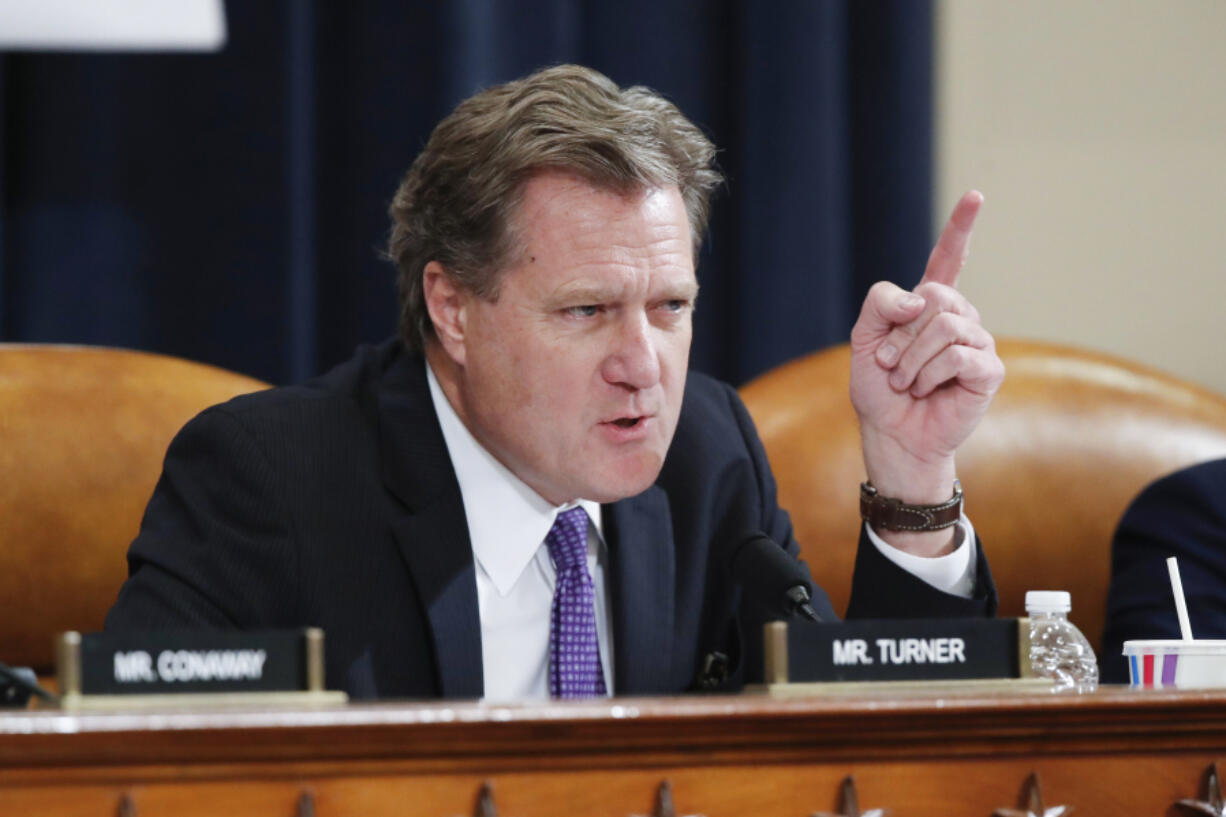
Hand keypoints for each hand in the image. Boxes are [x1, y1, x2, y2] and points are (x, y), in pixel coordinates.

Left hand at [848, 191, 1003, 552]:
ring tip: (905, 381)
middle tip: (890, 365)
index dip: (961, 227)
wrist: (890, 433)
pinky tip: (925, 390)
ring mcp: (977, 342)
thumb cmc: (878, 388)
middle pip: (935, 296)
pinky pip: (959, 354)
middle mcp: (958, 318)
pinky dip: (930, 373)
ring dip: (911, 359)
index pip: (949, 259)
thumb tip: (921, 300)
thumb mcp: (864, 339)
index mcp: (929, 306)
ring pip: (945, 325)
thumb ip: (881, 304)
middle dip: (901, 334)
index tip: (975, 195)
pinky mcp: (988, 370)